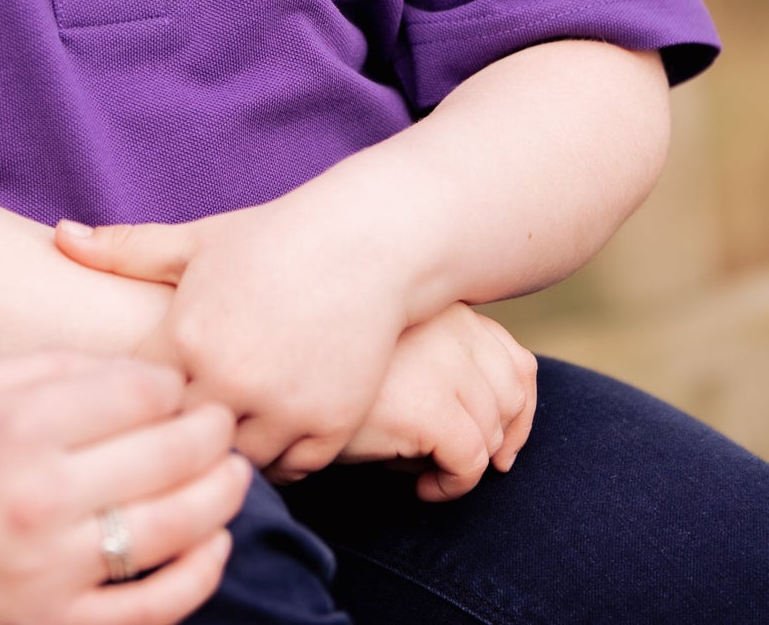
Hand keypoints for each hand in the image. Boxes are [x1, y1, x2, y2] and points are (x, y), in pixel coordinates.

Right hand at [0, 352, 252, 624]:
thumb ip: (39, 367)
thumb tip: (123, 368)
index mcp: (17, 429)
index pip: (139, 392)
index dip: (170, 382)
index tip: (172, 383)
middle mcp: (44, 500)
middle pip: (172, 454)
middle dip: (212, 429)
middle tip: (223, 418)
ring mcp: (55, 575)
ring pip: (179, 528)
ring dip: (223, 495)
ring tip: (235, 473)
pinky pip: (157, 608)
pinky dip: (201, 574)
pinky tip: (214, 544)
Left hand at [56, 197, 409, 482]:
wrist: (366, 242)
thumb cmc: (271, 238)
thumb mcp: (194, 240)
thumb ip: (124, 249)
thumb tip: (59, 234)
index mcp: (185, 336)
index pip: (132, 403)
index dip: (127, 406)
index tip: (127, 403)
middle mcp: (231, 378)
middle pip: (176, 443)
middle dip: (169, 440)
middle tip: (166, 435)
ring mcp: (283, 407)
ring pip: (232, 466)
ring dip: (222, 456)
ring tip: (213, 440)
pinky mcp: (329, 425)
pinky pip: (289, 471)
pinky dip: (276, 461)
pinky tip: (263, 435)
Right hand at [335, 303, 537, 500]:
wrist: (274, 375)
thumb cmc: (321, 362)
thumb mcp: (384, 350)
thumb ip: (432, 358)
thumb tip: (493, 423)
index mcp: (438, 304)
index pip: (510, 354)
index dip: (517, 407)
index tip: (496, 443)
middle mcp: (449, 323)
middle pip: (513, 391)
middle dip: (501, 438)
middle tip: (468, 466)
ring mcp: (441, 360)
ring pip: (492, 430)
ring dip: (470, 463)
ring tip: (430, 474)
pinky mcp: (428, 404)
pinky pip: (470, 461)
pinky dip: (456, 485)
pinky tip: (422, 488)